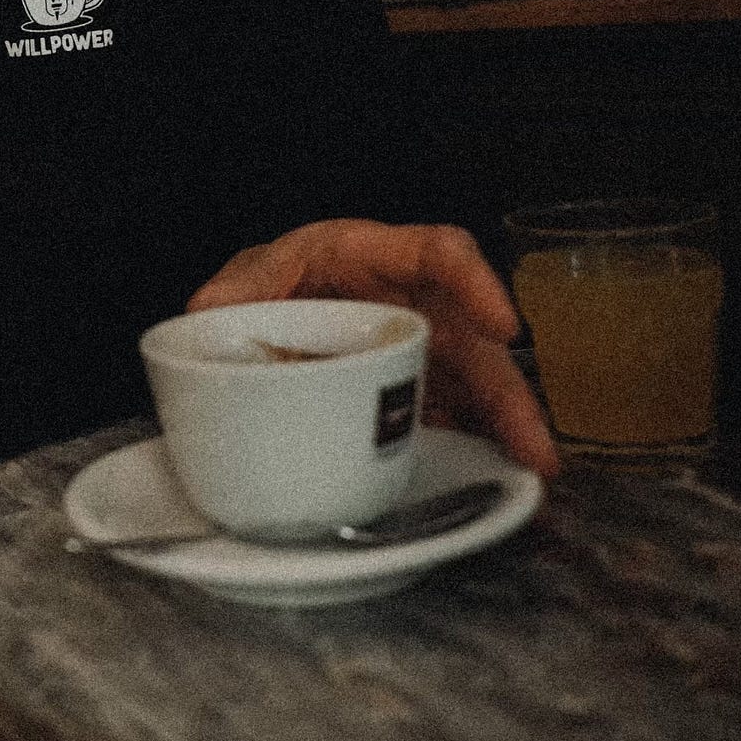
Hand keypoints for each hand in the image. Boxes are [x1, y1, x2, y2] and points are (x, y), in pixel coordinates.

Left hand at [188, 219, 558, 478]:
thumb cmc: (269, 282)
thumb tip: (207, 311)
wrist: (261, 316)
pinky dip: (477, 450)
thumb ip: (232, 293)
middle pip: (470, 335)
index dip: (474, 282)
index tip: (502, 324)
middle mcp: (408, 301)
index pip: (436, 252)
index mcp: (369, 257)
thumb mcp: (248, 278)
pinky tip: (495, 487)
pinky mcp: (415, 391)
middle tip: (532, 445)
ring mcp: (418, 349)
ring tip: (530, 477)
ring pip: (475, 383)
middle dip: (506, 388)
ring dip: (506, 429)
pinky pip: (456, 417)